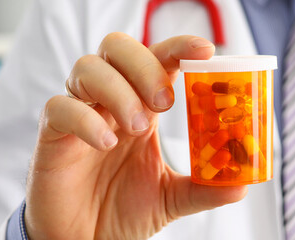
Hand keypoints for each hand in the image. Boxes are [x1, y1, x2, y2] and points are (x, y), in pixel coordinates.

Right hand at [25, 33, 246, 238]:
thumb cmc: (124, 210)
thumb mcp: (173, 197)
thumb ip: (205, 188)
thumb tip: (241, 184)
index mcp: (142, 106)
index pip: (158, 59)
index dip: (179, 47)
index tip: (205, 50)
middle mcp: (110, 102)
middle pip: (118, 48)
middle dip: (145, 65)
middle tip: (165, 101)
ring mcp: (80, 114)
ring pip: (87, 68)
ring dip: (118, 91)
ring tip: (137, 127)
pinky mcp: (53, 135)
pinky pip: (59, 107)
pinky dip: (85, 119)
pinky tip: (106, 144)